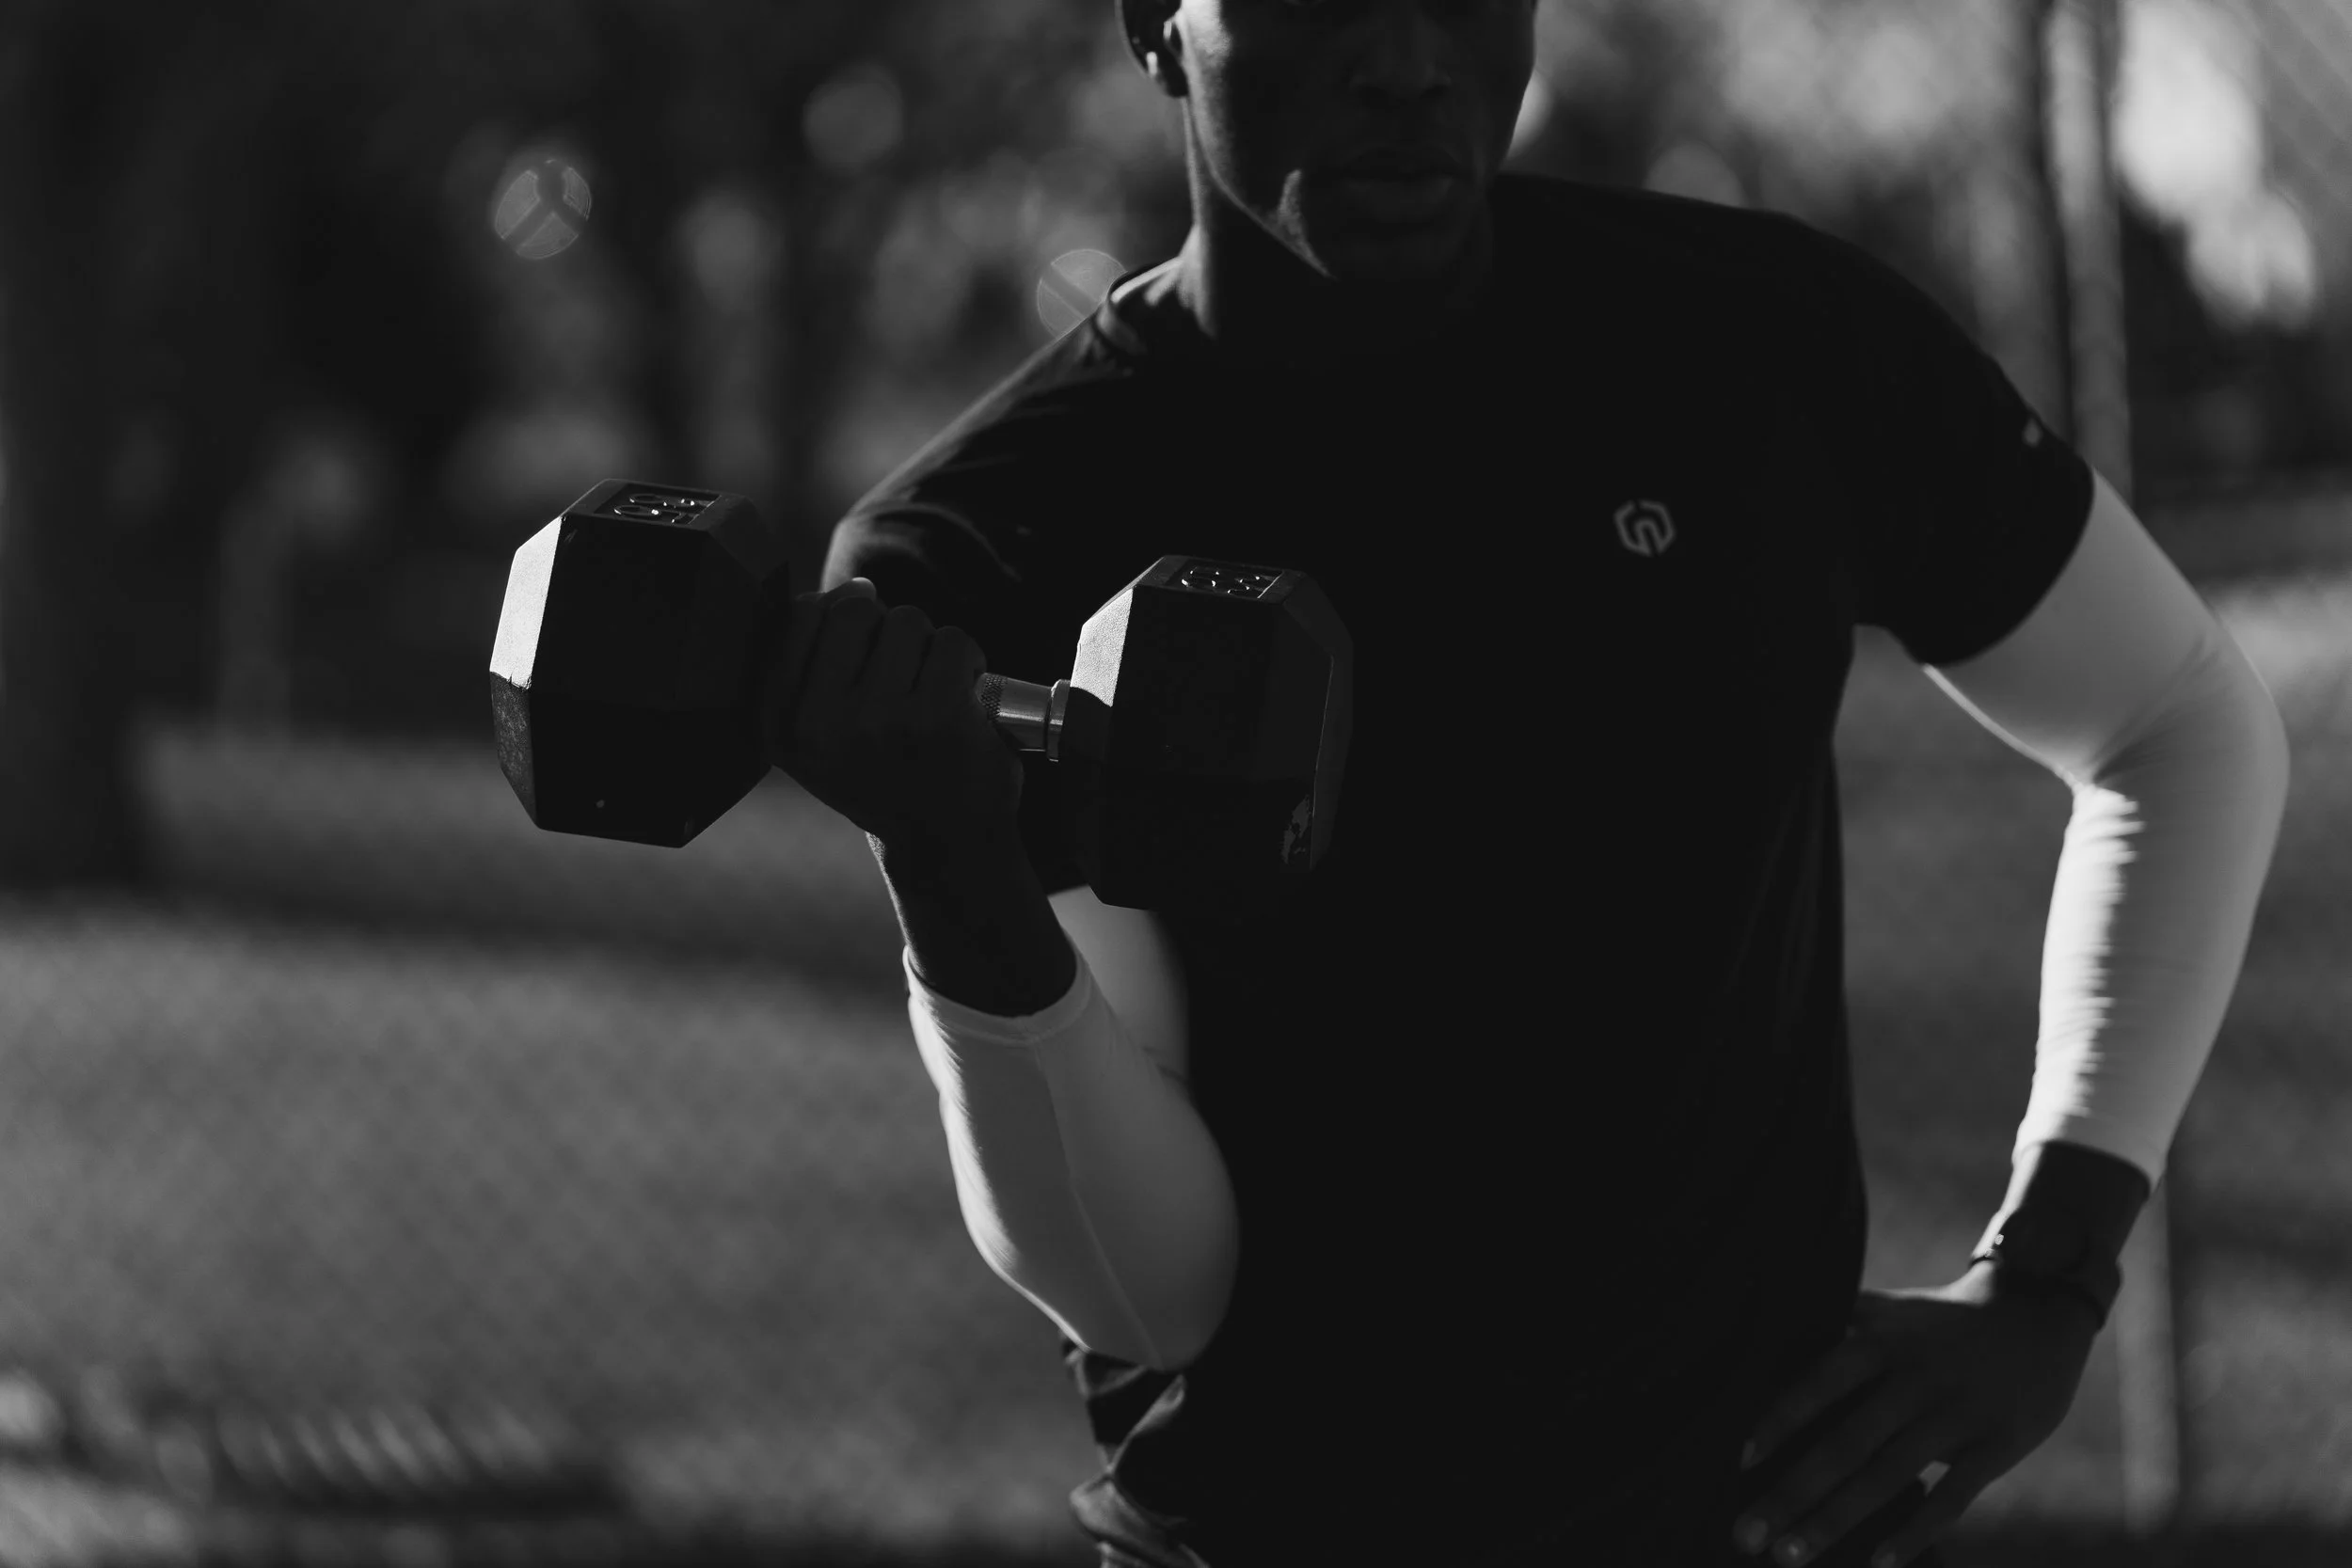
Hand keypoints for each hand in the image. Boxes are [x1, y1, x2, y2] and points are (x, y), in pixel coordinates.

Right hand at [760, 577, 1024, 853]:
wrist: (945, 844)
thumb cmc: (889, 778)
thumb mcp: (822, 739)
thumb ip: (813, 667)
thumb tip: (848, 589)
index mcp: (780, 727)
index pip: (793, 621)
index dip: (834, 613)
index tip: (861, 644)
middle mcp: (820, 725)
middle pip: (853, 610)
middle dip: (886, 627)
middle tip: (904, 672)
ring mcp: (877, 719)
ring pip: (907, 620)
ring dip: (929, 645)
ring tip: (933, 690)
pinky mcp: (935, 715)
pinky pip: (952, 640)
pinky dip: (968, 658)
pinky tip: (965, 695)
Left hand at [1732, 1264, 2098, 1567]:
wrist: (2039, 1311)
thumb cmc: (1942, 1320)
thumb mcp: (1889, 1310)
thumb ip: (1836, 1325)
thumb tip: (1765, 1346)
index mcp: (1881, 1342)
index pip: (1818, 1383)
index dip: (1778, 1422)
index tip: (1739, 1463)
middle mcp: (1914, 1379)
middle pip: (1844, 1445)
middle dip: (1791, 1494)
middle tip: (1746, 1534)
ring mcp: (1958, 1414)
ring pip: (1887, 1478)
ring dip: (1835, 1520)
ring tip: (1790, 1556)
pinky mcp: (1999, 1445)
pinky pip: (1952, 1497)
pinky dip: (1913, 1532)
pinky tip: (1878, 1563)